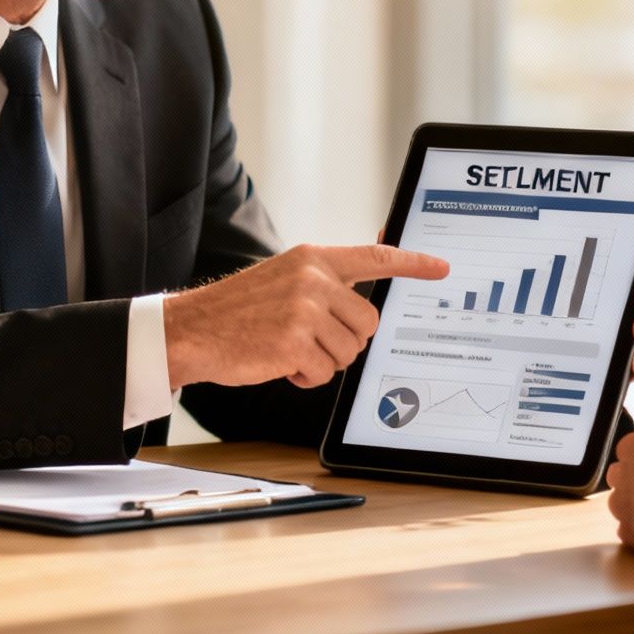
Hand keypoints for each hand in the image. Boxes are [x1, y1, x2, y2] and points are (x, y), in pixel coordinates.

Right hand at [164, 244, 449, 388]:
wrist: (192, 329)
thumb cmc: (238, 311)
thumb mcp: (284, 279)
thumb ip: (322, 285)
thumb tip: (363, 308)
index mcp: (313, 258)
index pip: (375, 256)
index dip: (413, 263)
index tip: (441, 267)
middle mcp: (313, 279)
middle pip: (368, 322)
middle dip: (346, 341)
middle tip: (311, 341)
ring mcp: (305, 310)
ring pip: (350, 351)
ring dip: (324, 361)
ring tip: (288, 349)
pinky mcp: (294, 343)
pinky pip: (325, 372)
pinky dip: (306, 376)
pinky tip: (279, 363)